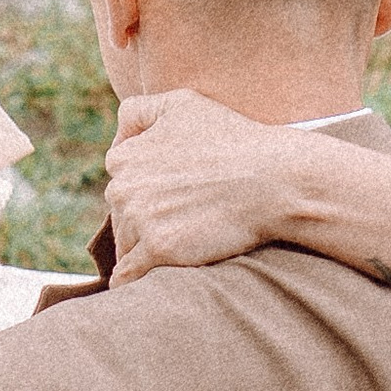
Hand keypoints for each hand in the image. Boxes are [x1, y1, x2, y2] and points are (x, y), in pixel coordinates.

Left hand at [104, 90, 330, 280]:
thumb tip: (116, 140)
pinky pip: (127, 275)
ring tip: (178, 248)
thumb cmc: (233, 139)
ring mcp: (140, 220)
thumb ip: (138, 111)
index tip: (171, 196)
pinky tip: (138, 287)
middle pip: (121, 216)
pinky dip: (131, 282)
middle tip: (182, 221)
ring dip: (142, 251)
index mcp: (124, 157)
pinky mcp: (159, 250)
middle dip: (143, 221)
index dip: (146, 189)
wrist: (273, 179)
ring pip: (126, 245)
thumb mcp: (182, 103)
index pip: (121, 182)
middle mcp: (123, 188)